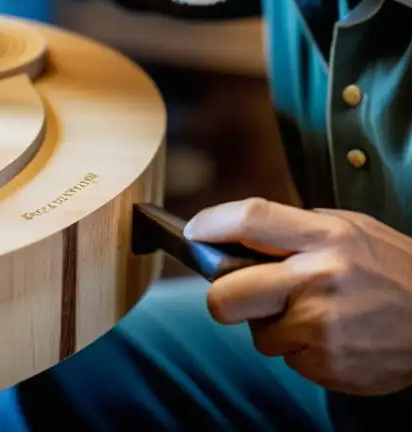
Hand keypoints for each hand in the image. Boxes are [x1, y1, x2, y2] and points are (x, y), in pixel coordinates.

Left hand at [184, 198, 411, 394]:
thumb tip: (234, 236)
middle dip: (222, 299)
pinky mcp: (328, 363)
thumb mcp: (350, 229)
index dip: (211, 225)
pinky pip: (288, 358)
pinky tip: (335, 337)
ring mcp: (322, 325)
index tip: (192, 233)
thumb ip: (295, 231)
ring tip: (317, 314)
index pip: (249, 219)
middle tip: (237, 296)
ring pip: (258, 333)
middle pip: (224, 295)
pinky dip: (303, 351)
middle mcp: (319, 278)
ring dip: (276, 327)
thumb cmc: (391, 269)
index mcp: (324, 236)